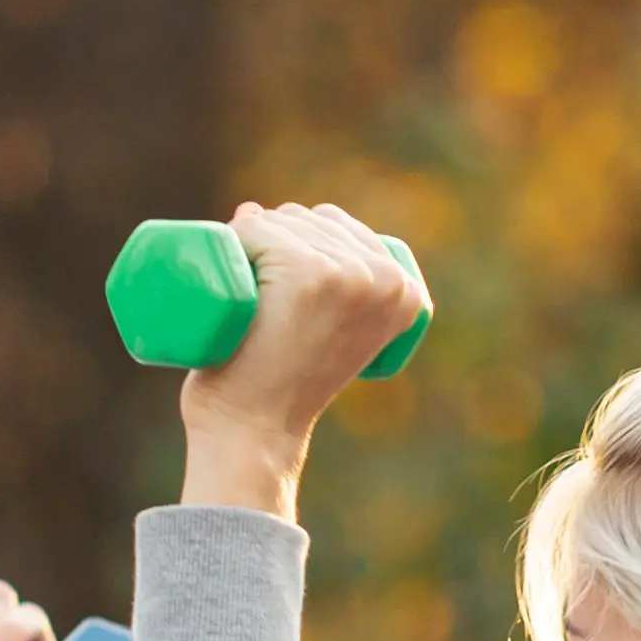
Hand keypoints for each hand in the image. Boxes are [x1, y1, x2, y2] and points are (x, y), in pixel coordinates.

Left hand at [177, 201, 430, 519]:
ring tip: (245, 303)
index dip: (290, 244)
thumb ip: (315, 282)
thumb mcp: (321, 330)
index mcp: (406, 290)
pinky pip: (257, 229)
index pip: (333, 226)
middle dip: (266, 243)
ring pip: (277, 223)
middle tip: (252, 305)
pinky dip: (234, 242)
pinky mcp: (312, 275)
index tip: (271, 294)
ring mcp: (351, 275)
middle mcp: (387, 278)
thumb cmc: (275, 386)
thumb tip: (251, 207)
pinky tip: (234, 281)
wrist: (253, 433)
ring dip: (245, 248)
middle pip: (305, 218)